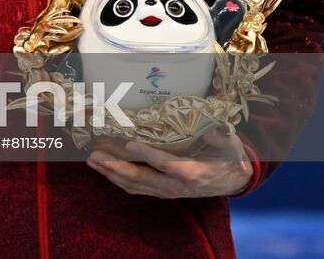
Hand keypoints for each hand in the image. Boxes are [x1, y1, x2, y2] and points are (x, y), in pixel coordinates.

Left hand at [86, 127, 253, 197]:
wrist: (231, 179)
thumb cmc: (228, 157)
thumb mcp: (230, 145)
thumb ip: (221, 137)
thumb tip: (210, 130)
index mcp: (193, 172)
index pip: (166, 165)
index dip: (148, 155)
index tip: (129, 144)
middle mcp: (176, 186)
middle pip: (143, 178)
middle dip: (117, 167)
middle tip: (96, 155)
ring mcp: (167, 191)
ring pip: (135, 185)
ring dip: (111, 174)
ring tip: (92, 161)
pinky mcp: (161, 192)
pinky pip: (136, 189)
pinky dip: (118, 180)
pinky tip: (103, 170)